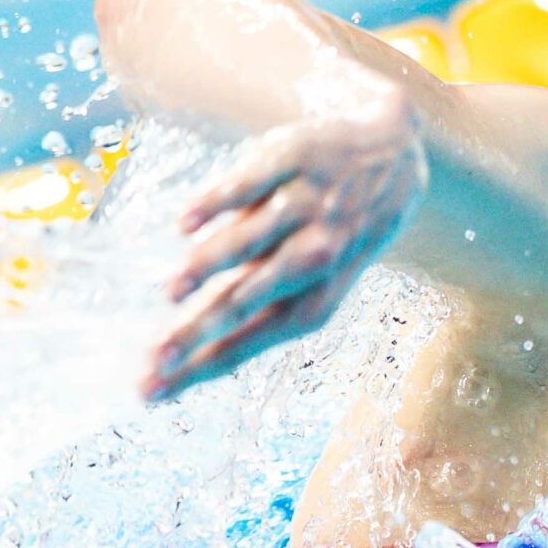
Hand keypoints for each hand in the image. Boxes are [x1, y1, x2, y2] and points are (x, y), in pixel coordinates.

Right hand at [146, 88, 427, 399]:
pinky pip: (252, 184)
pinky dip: (218, 203)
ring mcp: (306, 207)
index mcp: (315, 299)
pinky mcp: (294, 159)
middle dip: (198, 330)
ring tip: (171, 292)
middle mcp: (314, 257)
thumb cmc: (333, 235)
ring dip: (210, 266)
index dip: (200, 366)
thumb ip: (249, 304)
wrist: (396, 158)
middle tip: (153, 358)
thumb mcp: (312, 279)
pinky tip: (184, 224)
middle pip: (247, 301)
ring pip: (251, 242)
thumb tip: (181, 349)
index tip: (151, 389)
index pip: (249, 342)